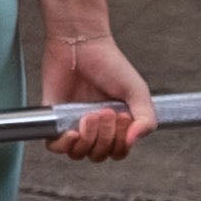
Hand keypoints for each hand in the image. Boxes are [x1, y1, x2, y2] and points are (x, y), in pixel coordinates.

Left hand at [41, 29, 153, 162]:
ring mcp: (73, 123)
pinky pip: (55, 146)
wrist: (81, 44)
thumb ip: (146, 118)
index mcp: (114, 124)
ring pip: (78, 154)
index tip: (122, 118)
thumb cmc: (110, 64)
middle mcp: (93, 128)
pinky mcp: (54, 118)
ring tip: (89, 115)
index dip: (121, 143)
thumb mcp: (137, 91)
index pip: (118, 152)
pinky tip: (72, 131)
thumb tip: (133, 141)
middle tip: (105, 111)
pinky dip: (64, 145)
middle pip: (99, 155)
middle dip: (105, 137)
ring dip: (87, 139)